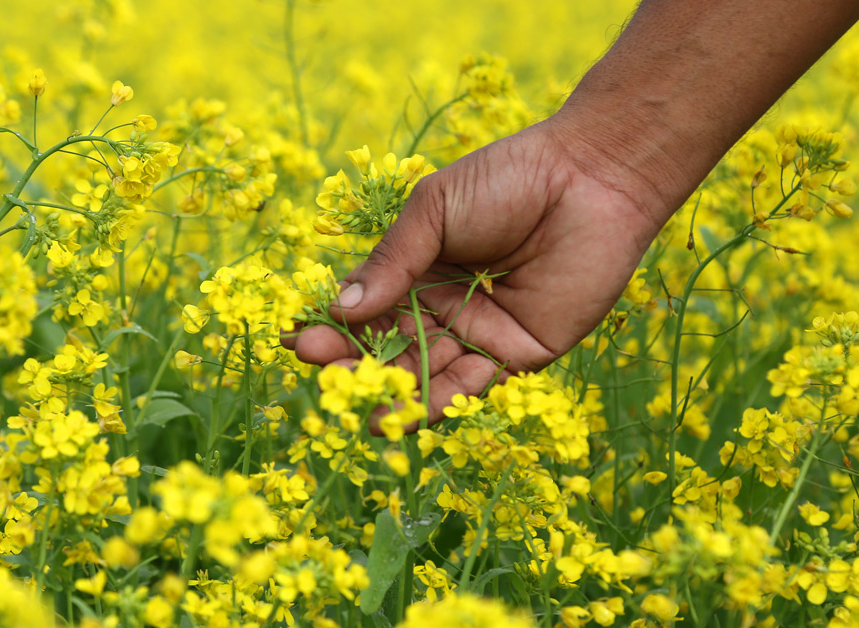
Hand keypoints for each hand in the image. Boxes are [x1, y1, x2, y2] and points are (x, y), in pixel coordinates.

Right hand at [284, 118, 671, 429]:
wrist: (590, 177)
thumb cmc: (507, 179)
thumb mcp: (434, 210)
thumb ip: (392, 261)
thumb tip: (341, 307)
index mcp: (415, 270)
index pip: (363, 308)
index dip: (331, 326)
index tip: (297, 338)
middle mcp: (441, 308)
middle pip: (388, 348)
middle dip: (355, 364)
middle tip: (324, 374)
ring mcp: (478, 334)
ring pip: (426, 375)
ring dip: (394, 395)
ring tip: (364, 408)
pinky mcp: (519, 355)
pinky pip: (474, 384)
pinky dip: (442, 399)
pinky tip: (410, 408)